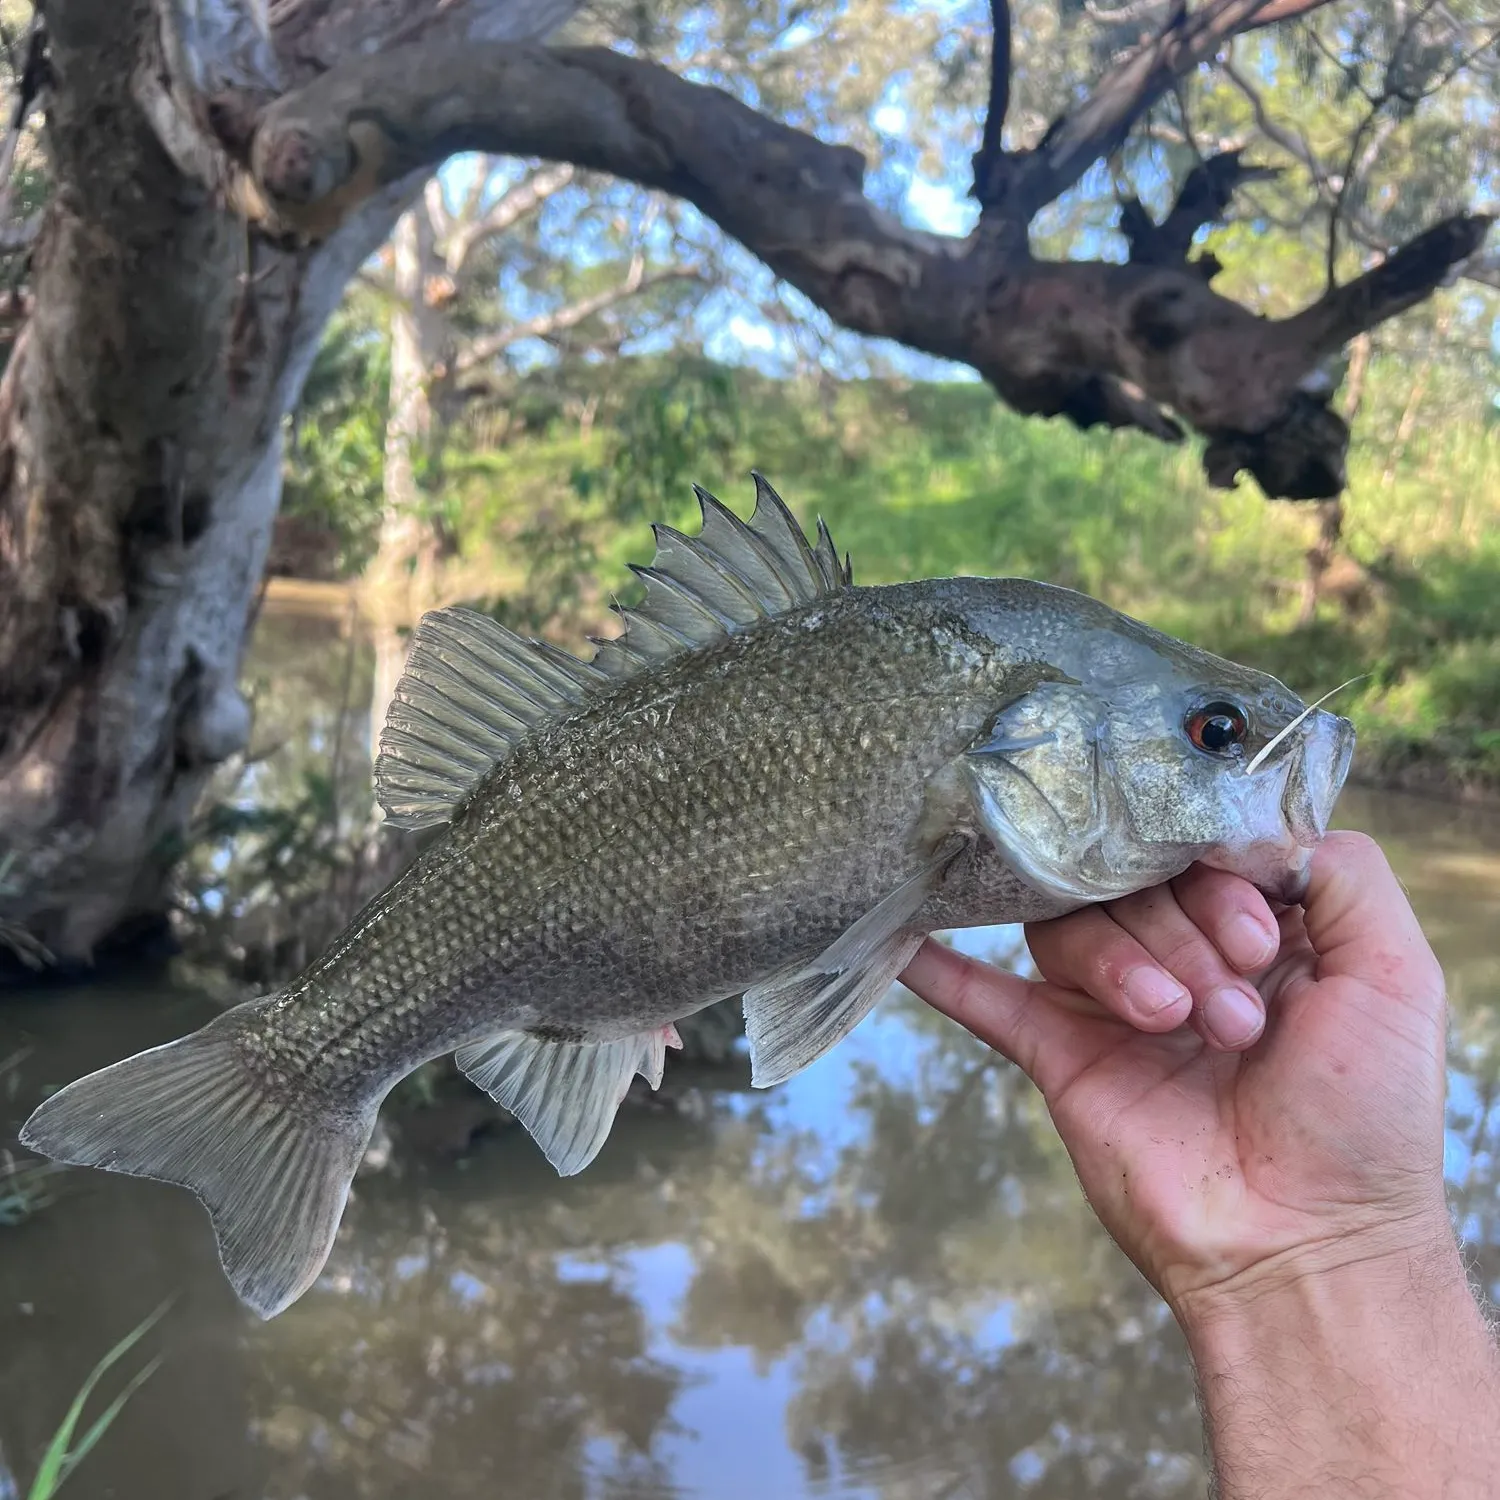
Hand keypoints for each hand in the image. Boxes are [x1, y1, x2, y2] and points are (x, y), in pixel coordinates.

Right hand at [901, 831, 1451, 1313]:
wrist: (1301, 1246)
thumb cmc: (1362, 1118)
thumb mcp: (1394, 973)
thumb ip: (1339, 869)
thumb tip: (1234, 820)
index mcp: (1255, 927)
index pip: (1200, 846)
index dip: (1218, 876)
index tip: (1257, 940)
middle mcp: (1178, 952)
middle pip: (1132, 879)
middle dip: (1182, 931)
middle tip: (1231, 1013)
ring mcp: (1113, 1003)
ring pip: (1072, 927)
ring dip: (1119, 962)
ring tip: (1171, 1025)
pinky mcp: (1059, 1054)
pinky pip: (987, 997)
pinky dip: (946, 970)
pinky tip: (906, 940)